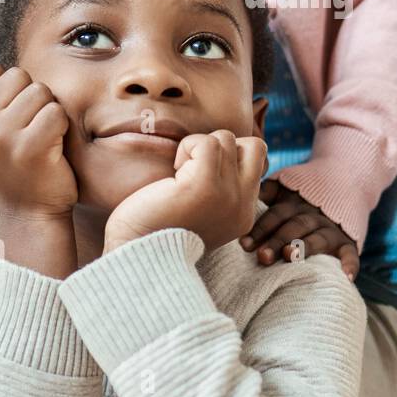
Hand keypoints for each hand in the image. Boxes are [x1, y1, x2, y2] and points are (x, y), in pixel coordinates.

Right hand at [0, 59, 77, 219]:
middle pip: (17, 75)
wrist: (29, 210)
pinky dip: (61, 126)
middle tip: (27, 130)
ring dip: (47, 111)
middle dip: (30, 98)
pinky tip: (51, 147)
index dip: (7, 88)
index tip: (7, 118)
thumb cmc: (11, 161)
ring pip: (39, 90)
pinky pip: (56, 111)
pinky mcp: (28, 147)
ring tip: (38, 138)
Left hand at [103, 129, 266, 255]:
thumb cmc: (159, 231)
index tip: (201, 174)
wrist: (140, 257)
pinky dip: (188, 147)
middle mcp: (242, 206)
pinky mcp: (205, 185)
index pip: (256, 164)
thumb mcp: (204, 214)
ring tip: (180, 172)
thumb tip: (221, 150)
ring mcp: (226, 195)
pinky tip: (174, 172)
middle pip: (255, 147)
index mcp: (243, 215)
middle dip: (224, 145)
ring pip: (226, 138)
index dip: (230, 158)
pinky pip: (208, 143)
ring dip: (199, 145)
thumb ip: (222, 191)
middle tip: (197, 166)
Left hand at [240, 180, 360, 280]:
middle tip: (262, 256)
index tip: (244, 244)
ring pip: (317, 238)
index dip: (260, 229)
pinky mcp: (347, 242)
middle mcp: (312, 216)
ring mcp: (331, 229)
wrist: (342, 186)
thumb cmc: (299, 198)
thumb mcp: (283, 188)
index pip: (275, 215)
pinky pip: (350, 253)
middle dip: (277, 241)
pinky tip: (346, 277)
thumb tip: (242, 195)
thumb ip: (265, 192)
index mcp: (293, 204)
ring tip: (290, 256)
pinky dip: (350, 264)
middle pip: (293, 227)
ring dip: (305, 247)